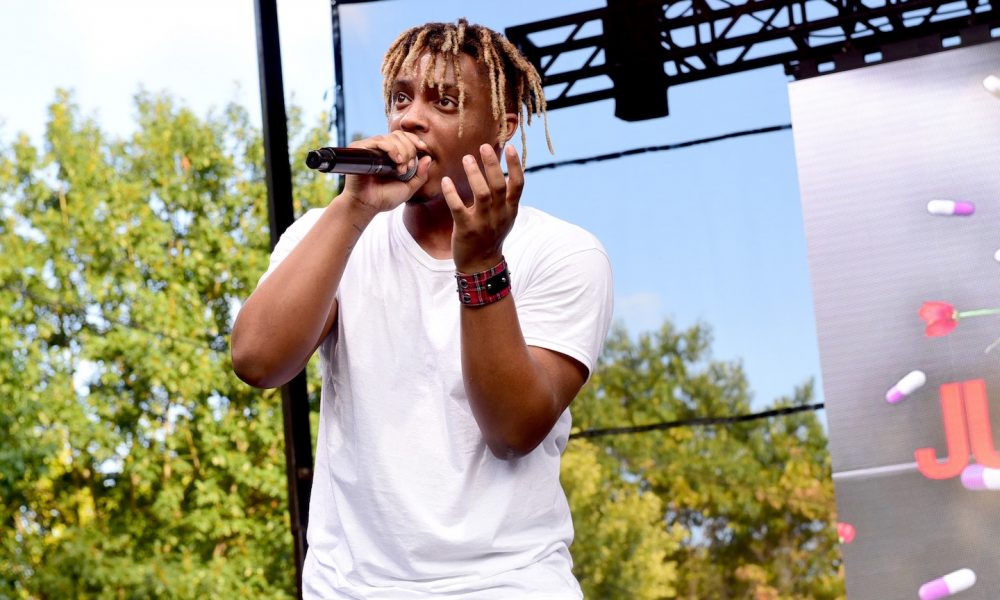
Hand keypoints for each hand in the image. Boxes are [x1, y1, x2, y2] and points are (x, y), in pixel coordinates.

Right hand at [340, 131, 432, 213]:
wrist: (368, 206)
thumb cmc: (385, 198)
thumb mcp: (409, 187)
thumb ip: (420, 175)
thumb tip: (428, 158)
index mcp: (391, 155)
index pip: (403, 137)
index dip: (415, 140)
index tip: (424, 149)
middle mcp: (380, 149)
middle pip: (399, 135)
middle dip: (410, 150)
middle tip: (408, 167)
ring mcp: (370, 148)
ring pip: (391, 138)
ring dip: (402, 151)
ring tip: (402, 169)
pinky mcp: (360, 149)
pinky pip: (378, 141)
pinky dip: (391, 148)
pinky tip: (396, 161)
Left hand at [442, 144, 523, 272]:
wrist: (481, 264)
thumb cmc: (492, 235)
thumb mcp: (505, 217)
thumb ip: (506, 197)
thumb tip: (504, 170)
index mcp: (510, 210)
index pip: (518, 184)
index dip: (515, 165)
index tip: (509, 147)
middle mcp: (499, 215)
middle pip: (499, 185)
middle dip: (492, 164)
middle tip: (483, 146)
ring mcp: (483, 223)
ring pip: (482, 194)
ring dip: (474, 174)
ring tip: (467, 159)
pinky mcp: (466, 230)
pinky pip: (458, 208)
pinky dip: (451, 194)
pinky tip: (446, 181)